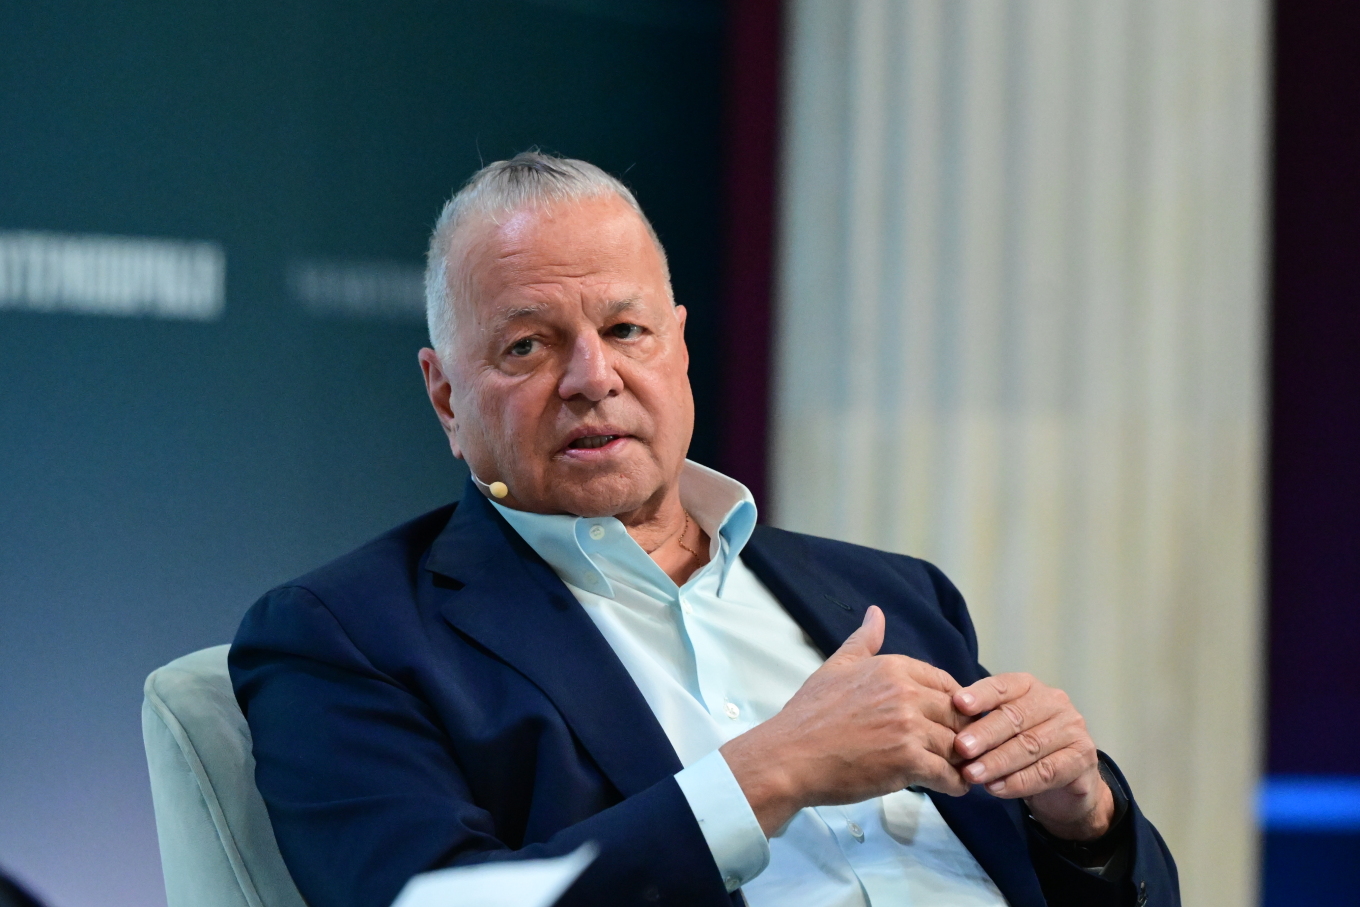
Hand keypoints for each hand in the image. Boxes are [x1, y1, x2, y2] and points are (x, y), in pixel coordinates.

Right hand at [721, 606, 971, 834]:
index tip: (946, 720)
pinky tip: (950, 786)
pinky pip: (949, 774)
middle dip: (961, 732)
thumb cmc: (809, 715)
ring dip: (961, 760)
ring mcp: (909, 728)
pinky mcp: (908, 762)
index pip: (945, 683)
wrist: (789, 757)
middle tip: (956, 749)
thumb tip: (876, 613)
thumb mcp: (835, 667)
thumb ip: (863, 641)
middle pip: (957, 713)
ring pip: (957, 744)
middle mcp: (905, 693)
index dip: (952, 704)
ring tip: (956, 770)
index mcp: (893, 668)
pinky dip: (954, 784)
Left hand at [952, 673, 1113, 840]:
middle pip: (1015, 717)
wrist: (1067, 785)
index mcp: (1029, 687)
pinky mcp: (1083, 758)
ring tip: (972, 775)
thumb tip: (945, 723)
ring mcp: (1072, 729)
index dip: (980, 695)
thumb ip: (979, 722)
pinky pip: (1047, 771)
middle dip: (984, 734)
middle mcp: (1054, 702)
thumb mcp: (1001, 730)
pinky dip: (1019, 781)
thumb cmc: (1022, 748)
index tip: (958, 703)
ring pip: (1030, 746)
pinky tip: (996, 789)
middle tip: (960, 749)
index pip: (1002, 686)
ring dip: (997, 762)